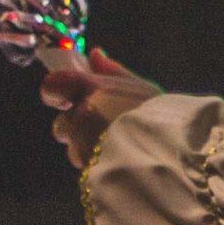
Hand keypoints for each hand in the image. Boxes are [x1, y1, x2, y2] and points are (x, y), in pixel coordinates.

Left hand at [38, 44, 155, 169]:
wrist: (171, 157)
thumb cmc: (161, 118)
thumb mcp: (143, 88)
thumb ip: (114, 71)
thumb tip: (95, 54)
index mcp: (91, 88)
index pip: (52, 85)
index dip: (55, 92)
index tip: (67, 98)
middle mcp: (82, 115)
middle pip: (62, 124)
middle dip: (75, 129)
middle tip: (102, 131)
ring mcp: (83, 144)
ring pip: (74, 149)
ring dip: (86, 151)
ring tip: (117, 151)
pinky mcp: (88, 170)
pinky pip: (86, 169)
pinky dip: (96, 169)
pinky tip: (119, 166)